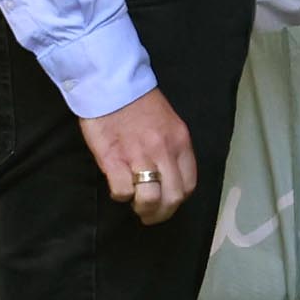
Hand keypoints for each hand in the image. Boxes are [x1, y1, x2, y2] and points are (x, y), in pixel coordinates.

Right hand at [81, 90, 199, 225]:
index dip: (177, 199)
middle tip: (150, 215)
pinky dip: (121, 196)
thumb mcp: (168, 123)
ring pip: (151, 199)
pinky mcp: (114, 160)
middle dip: (162, 213)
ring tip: (135, 206)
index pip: (189, 184)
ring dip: (144, 209)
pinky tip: (117, 187)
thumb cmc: (138, 103)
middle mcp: (164, 152)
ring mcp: (139, 156)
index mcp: (180, 142)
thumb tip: (168, 176)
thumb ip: (171, 149)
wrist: (111, 84)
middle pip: (173, 198)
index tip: (166, 202)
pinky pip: (123, 192)